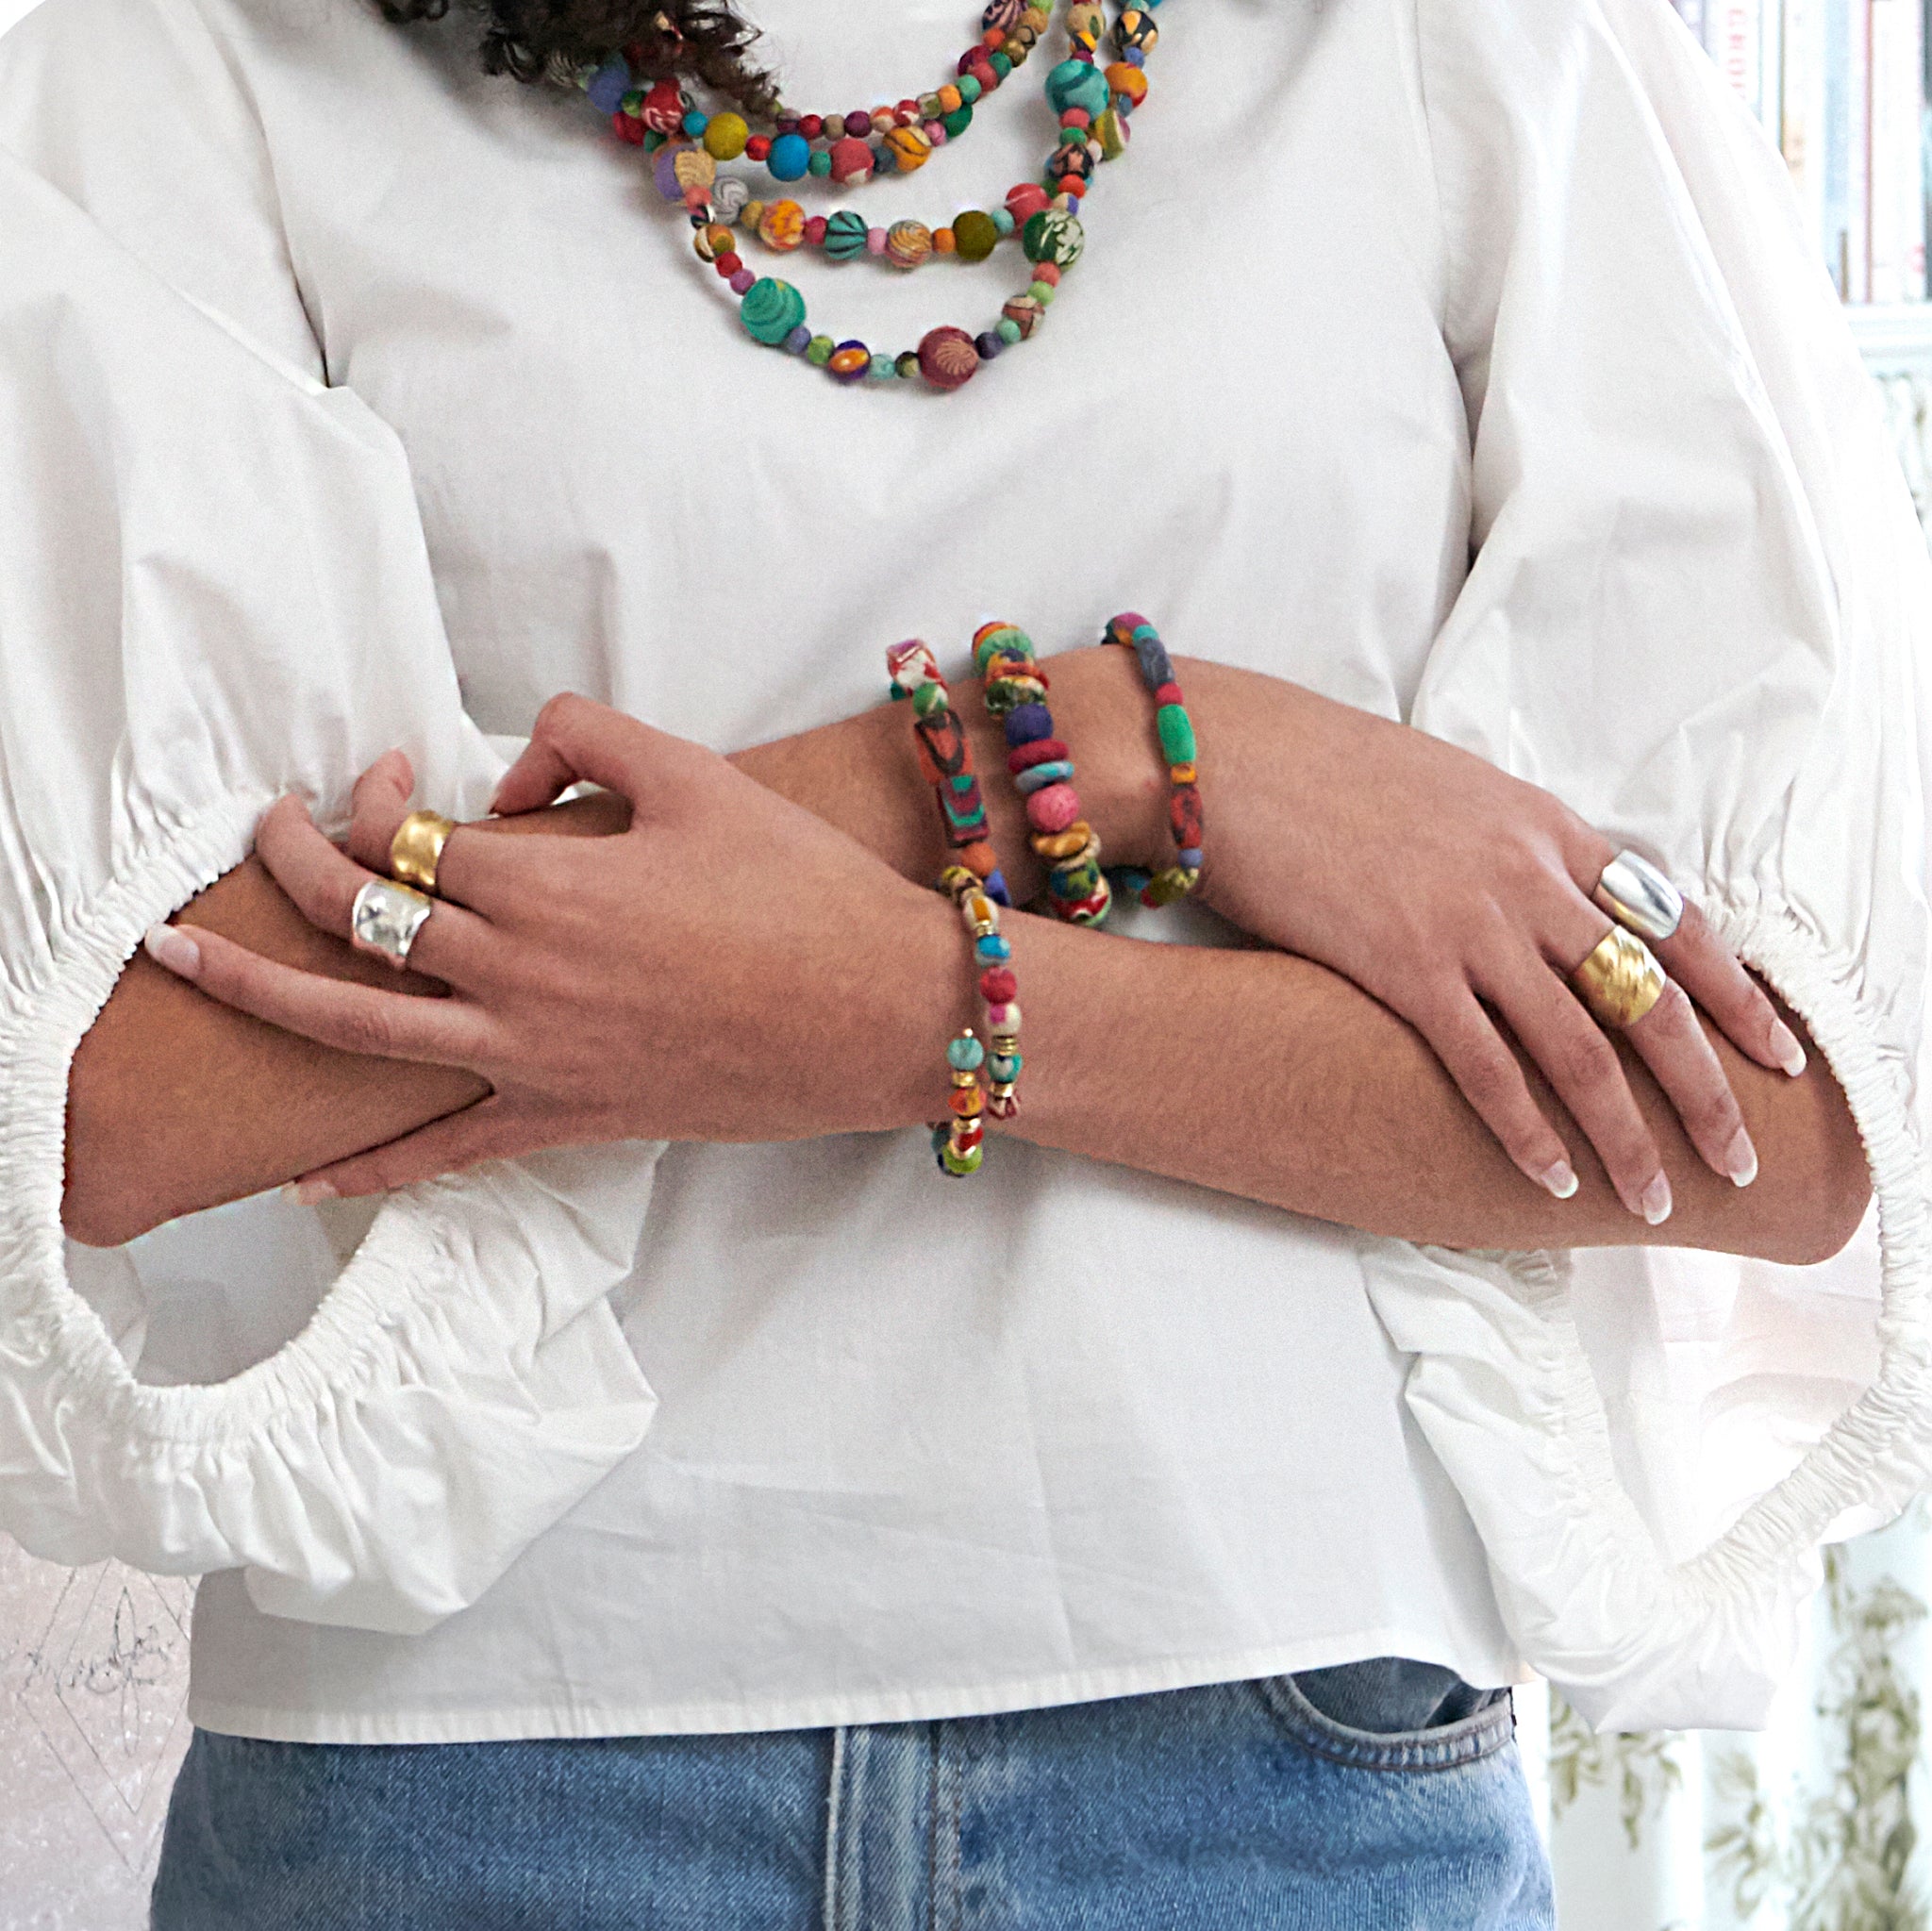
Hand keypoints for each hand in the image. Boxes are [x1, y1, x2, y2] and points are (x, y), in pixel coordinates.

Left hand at [141, 696, 955, 1195]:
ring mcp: (533, 1057)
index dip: (364, 797)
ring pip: (358, 1029)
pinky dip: (370, 1168)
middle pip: (355, 918)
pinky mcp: (570, 1117)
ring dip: (258, 990)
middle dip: (285, 865)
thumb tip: (504, 777)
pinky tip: (311, 1178)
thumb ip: (581, 736)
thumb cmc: (804, 894)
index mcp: (544, 882)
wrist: (883, 1012)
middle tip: (256, 837)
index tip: (374, 777)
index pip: (400, 834)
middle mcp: (516, 973)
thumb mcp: (698, 775)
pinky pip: (446, 1152)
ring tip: (181, 964)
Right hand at [1188, 665, 1806, 1224]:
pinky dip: (1526, 1131)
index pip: (1676, 922)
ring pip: (1580, 1049)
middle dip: (1705, 1091)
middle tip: (1736, 1160)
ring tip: (1653, 1196)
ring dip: (1626, 1134)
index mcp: (1548, 829)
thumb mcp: (1454, 790)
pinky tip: (1552, 1178)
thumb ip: (1515, 847)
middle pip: (1649, 1000)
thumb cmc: (1331, 770)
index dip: (1736, 998)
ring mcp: (1471, 923)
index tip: (1777, 1055)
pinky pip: (1485, 1067)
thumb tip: (1547, 898)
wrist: (1240, 758)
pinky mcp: (1404, 965)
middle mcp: (1529, 878)